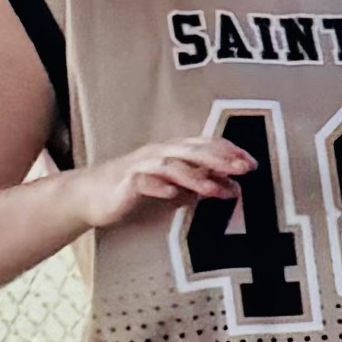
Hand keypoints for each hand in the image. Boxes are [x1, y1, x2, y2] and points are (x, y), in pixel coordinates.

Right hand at [77, 133, 252, 241]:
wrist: (89, 196)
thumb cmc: (134, 190)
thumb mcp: (174, 189)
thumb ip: (201, 186)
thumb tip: (233, 188)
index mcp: (172, 152)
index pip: (205, 145)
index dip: (229, 152)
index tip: (252, 164)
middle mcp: (159, 153)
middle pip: (193, 151)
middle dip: (220, 159)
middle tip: (244, 169)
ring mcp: (141, 165)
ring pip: (172, 165)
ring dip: (195, 176)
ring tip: (215, 189)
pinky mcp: (125, 182)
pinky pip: (144, 181)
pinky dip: (159, 185)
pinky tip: (173, 194)